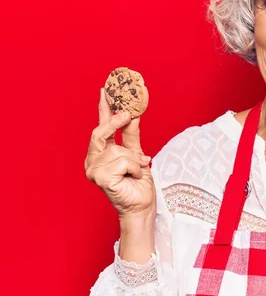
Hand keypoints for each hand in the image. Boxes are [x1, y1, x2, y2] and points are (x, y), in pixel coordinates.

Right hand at [85, 88, 155, 218]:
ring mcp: (93, 169)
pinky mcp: (99, 177)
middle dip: (115, 121)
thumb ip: (132, 136)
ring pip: (118, 149)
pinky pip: (122, 161)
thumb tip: (132, 114)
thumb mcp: (137, 154)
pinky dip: (133, 168)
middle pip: (100, 132)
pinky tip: (132, 178)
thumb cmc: (138, 184)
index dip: (103, 108)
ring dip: (134, 159)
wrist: (142, 205)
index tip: (105, 90)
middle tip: (128, 112)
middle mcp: (93, 160)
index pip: (101, 127)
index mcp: (101, 153)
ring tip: (137, 171)